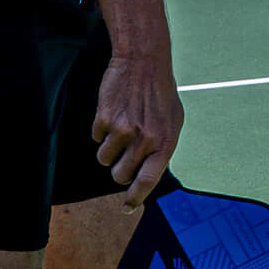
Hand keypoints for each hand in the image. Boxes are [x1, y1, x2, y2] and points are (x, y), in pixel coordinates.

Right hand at [92, 52, 183, 206]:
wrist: (143, 62)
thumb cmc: (160, 93)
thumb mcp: (173, 122)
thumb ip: (162, 149)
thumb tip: (148, 176)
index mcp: (165, 143)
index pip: (147, 182)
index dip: (134, 199)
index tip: (126, 207)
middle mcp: (145, 140)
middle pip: (120, 175)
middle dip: (118, 170)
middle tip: (122, 155)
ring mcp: (124, 130)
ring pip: (104, 159)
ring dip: (108, 149)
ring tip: (119, 129)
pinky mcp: (105, 119)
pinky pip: (95, 138)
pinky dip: (101, 130)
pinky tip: (113, 112)